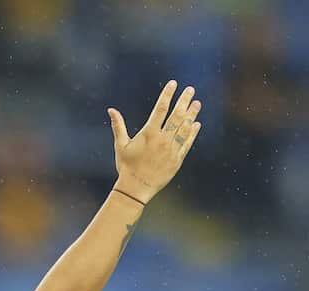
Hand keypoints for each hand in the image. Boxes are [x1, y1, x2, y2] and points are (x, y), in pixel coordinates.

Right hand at [107, 81, 202, 203]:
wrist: (136, 188)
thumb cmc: (126, 166)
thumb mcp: (120, 145)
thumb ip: (118, 126)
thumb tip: (111, 110)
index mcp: (149, 134)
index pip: (160, 109)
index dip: (167, 95)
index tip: (173, 84)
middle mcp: (162, 139)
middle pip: (176, 115)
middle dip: (184, 101)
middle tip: (190, 90)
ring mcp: (172, 149)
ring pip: (185, 128)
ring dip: (192, 114)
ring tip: (197, 103)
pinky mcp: (178, 160)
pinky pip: (187, 143)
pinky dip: (192, 133)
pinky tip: (196, 124)